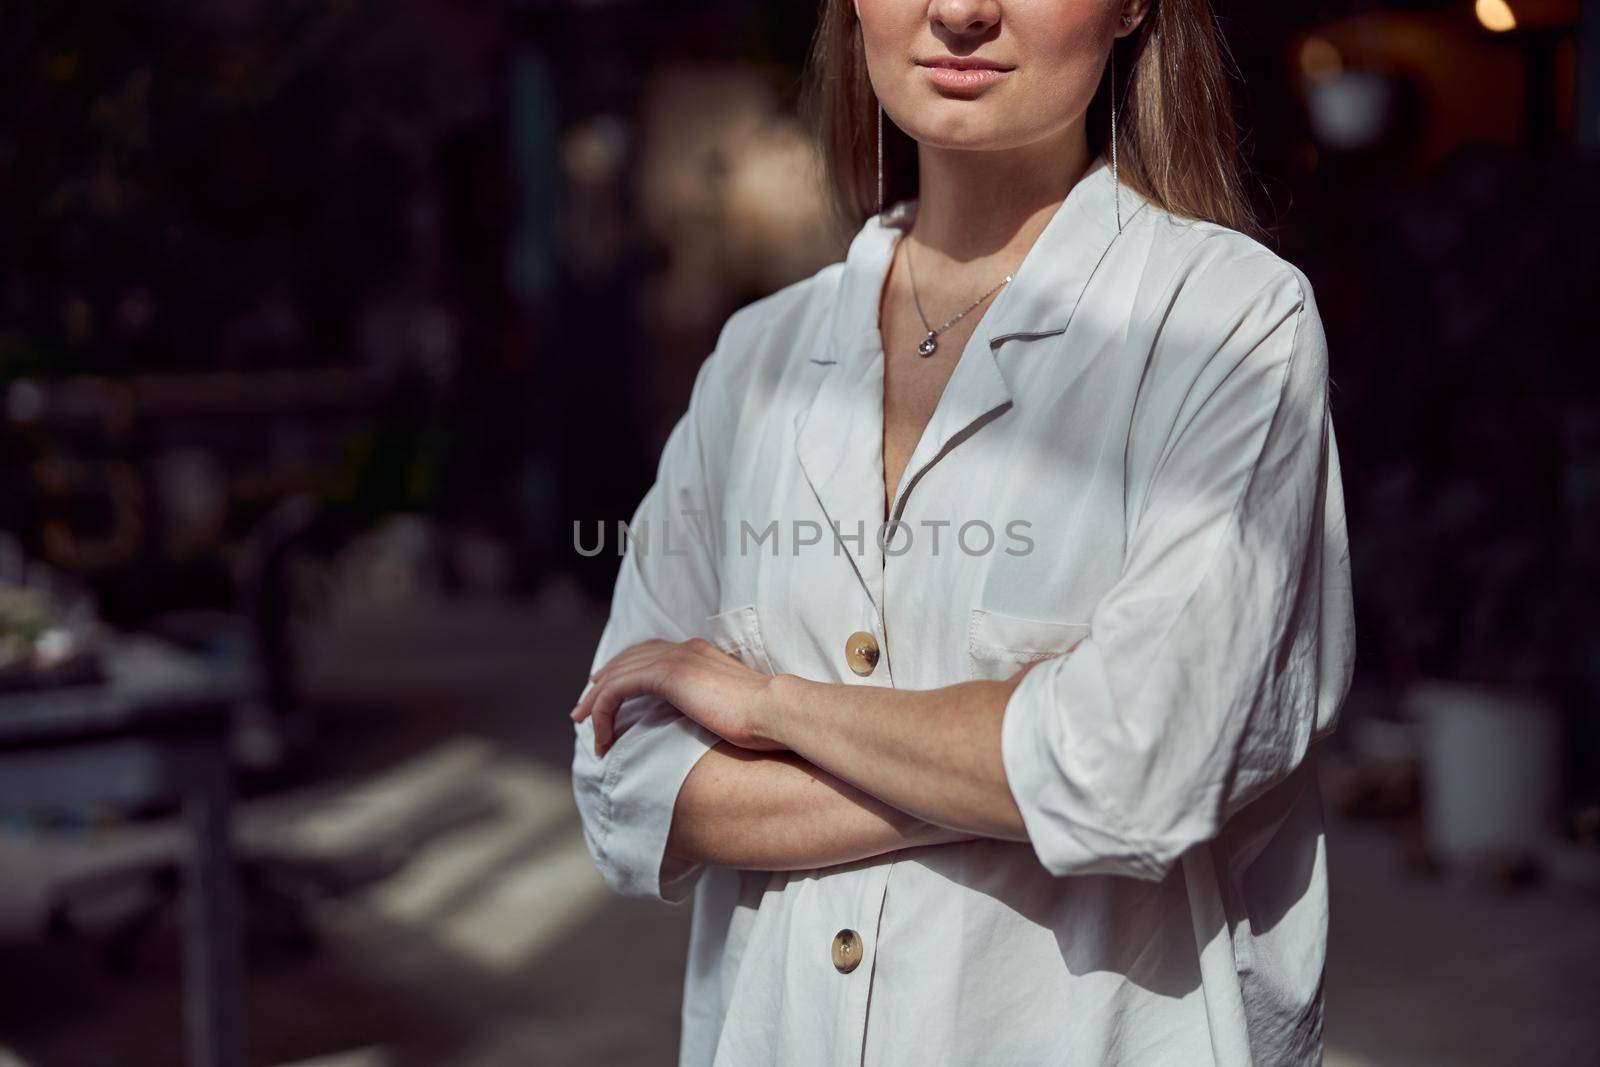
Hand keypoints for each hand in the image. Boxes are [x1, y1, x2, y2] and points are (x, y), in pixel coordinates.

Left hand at [570, 638, 784, 757]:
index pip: (650, 653)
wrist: (776, 711)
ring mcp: (676, 660)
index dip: (624, 669)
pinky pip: (618, 691)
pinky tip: (602, 737)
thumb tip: (707, 722)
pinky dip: (603, 712)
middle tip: (582, 709)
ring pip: (617, 675)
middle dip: (601, 684)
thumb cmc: (765, 720)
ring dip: (595, 701)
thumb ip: (712, 704)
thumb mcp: (732, 708)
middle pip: (628, 660)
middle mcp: (684, 650)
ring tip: (582, 724)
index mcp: (699, 653)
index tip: (606, 690)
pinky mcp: (667, 677)